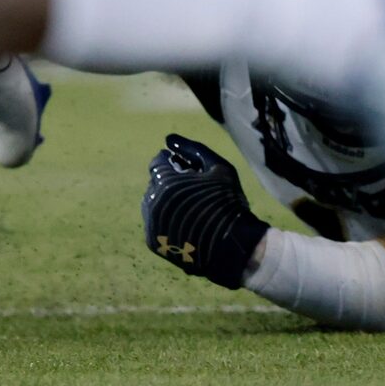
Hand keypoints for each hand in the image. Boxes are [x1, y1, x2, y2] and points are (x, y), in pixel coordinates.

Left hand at [141, 134, 268, 288]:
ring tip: (187, 206)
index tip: (185, 169)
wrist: (232, 246)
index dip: (172, 163)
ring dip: (164, 199)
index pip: (158, 162)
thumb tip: (168, 139)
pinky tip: (184, 222)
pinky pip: (153, 222)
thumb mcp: (218, 168)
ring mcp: (151, 224)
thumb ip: (193, 149)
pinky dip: (164, 218)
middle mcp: (154, 202)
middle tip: (190, 190)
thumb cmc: (228, 202)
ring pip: (151, 202)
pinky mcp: (152, 242)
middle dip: (168, 181)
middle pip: (154, 182)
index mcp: (167, 182)